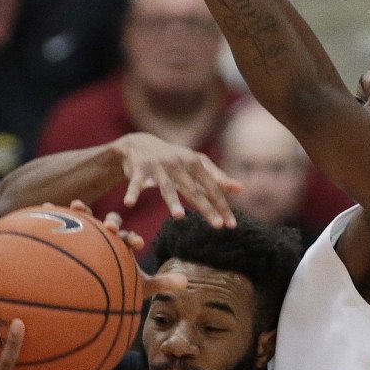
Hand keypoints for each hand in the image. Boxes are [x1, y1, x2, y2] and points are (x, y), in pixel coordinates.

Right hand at [64, 201, 185, 297]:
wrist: (100, 288)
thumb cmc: (120, 285)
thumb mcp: (141, 286)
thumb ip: (162, 282)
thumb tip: (187, 281)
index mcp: (123, 244)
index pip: (129, 237)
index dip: (132, 238)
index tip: (136, 242)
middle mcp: (107, 235)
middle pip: (110, 223)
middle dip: (111, 223)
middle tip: (110, 228)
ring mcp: (89, 233)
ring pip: (87, 219)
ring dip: (83, 212)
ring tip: (76, 205)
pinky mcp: (73, 233)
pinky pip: (63, 222)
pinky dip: (54, 213)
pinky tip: (46, 206)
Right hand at [114, 132, 240, 228]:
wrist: (139, 144)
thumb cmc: (173, 159)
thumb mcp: (195, 164)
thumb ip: (216, 177)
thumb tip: (240, 188)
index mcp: (194, 163)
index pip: (211, 187)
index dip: (222, 206)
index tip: (231, 225)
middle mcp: (178, 163)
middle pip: (193, 190)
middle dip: (206, 208)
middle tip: (217, 225)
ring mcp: (158, 166)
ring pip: (166, 187)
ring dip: (172, 201)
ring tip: (180, 217)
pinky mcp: (138, 169)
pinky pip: (136, 183)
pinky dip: (133, 192)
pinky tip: (129, 203)